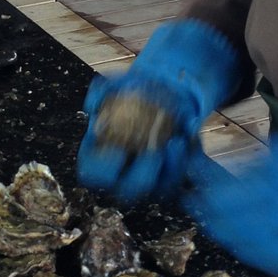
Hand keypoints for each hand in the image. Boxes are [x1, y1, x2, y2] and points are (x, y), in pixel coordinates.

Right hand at [76, 20, 240, 201]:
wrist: (161, 93)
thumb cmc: (131, 91)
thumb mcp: (114, 85)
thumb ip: (99, 92)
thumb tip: (93, 106)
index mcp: (98, 159)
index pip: (93, 176)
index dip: (103, 168)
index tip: (117, 149)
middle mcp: (122, 175)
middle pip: (129, 191)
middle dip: (142, 175)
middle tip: (153, 153)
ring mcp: (148, 179)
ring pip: (159, 188)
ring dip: (169, 168)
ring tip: (175, 143)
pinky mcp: (172, 176)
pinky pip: (180, 177)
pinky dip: (183, 160)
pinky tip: (184, 139)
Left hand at [185, 133, 277, 276]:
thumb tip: (246, 162)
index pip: (250, 181)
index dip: (221, 182)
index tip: (197, 179)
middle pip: (250, 210)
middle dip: (218, 209)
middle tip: (194, 206)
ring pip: (262, 238)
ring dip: (232, 233)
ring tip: (211, 227)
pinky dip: (261, 254)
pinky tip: (245, 249)